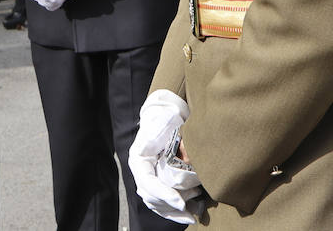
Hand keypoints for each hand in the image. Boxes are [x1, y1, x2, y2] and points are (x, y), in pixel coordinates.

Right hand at [129, 90, 204, 223]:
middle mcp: (141, 172)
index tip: (180, 202)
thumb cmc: (164, 120)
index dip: (164, 194)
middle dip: (171, 205)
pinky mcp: (158, 184)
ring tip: (194, 211)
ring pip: (157, 204)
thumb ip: (167, 138)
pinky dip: (174, 212)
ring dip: (174, 211)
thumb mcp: (163, 125)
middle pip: (151, 197)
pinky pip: (162, 204)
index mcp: (139, 160)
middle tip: (191, 206)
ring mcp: (148, 179)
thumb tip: (182, 154)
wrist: (165, 117)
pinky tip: (188, 215)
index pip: (148, 183)